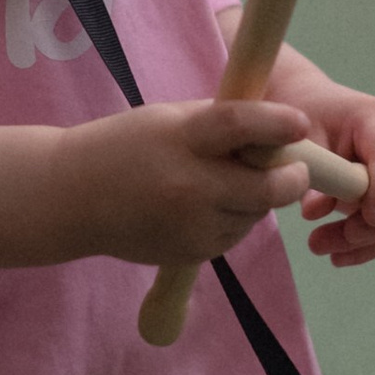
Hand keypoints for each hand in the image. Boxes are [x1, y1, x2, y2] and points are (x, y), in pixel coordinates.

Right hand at [55, 96, 317, 268]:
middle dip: (292, 178)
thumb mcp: (168, 120)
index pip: (239, 127)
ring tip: (225, 182)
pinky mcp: (192, 254)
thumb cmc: (126, 146)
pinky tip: (204, 205)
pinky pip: (235, 234)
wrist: (73, 199)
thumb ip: (219, 125)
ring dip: (257, 198)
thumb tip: (277, 133)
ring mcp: (191, 226)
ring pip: (256, 214)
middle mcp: (189, 186)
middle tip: (294, 168)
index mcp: (182, 140)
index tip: (301, 124)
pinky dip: (234, 218)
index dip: (277, 125)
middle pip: (267, 188)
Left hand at [265, 77, 374, 270]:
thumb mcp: (299, 136)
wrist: (310, 114)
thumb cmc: (302, 120)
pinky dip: (365, 247)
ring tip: (317, 245)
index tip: (369, 216)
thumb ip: (311, 167)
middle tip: (332, 237)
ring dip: (363, 240)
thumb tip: (315, 211)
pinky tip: (337, 257)